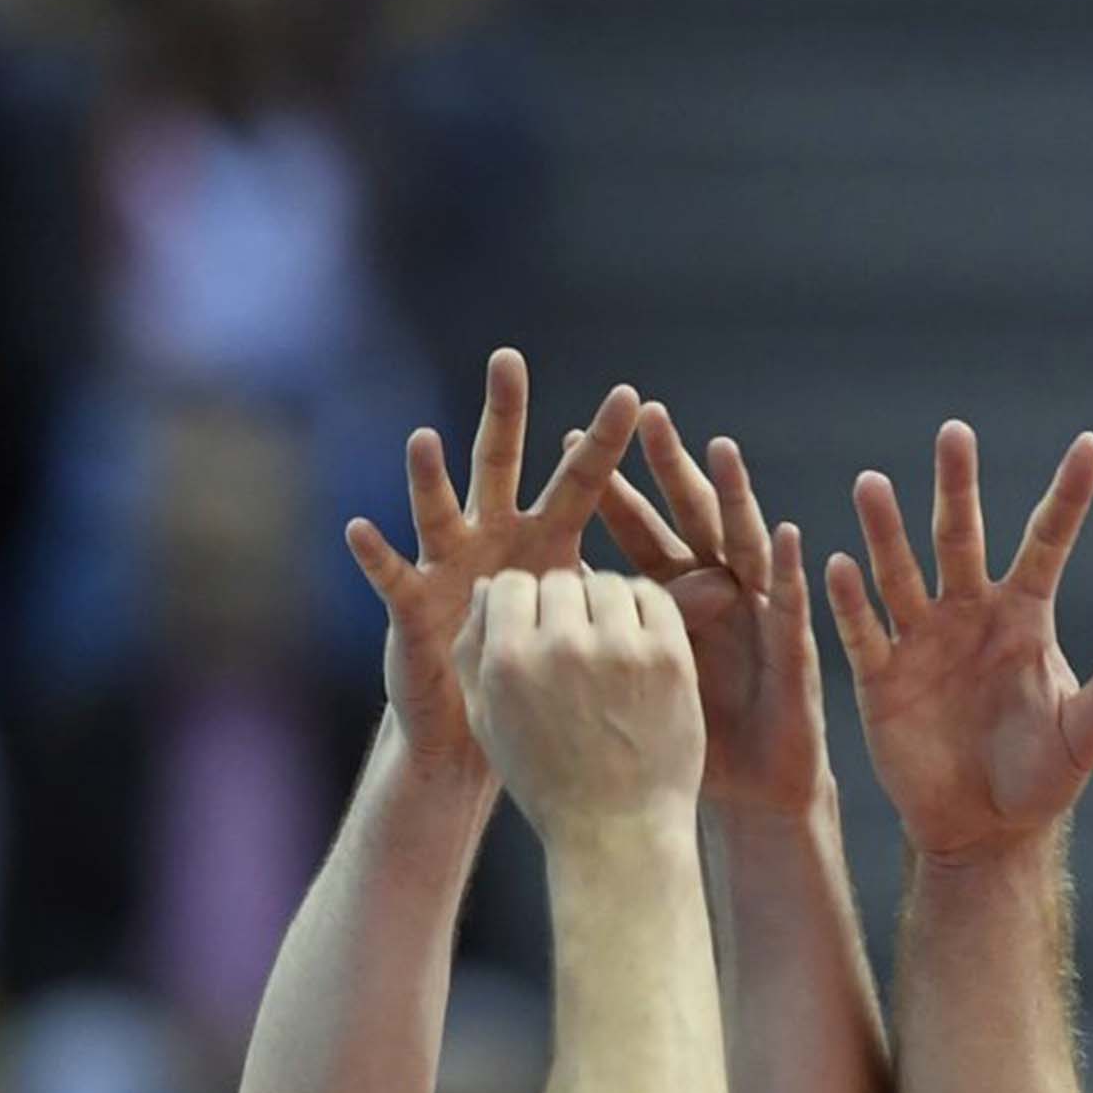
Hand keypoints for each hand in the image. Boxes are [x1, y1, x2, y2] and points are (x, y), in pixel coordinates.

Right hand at [346, 350, 642, 769]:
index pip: (580, 480)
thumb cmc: (549, 680)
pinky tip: (359, 528)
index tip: (633, 395)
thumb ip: (662, 608)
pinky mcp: (414, 608)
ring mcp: (449, 566)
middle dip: (506, 413)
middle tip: (509, 359)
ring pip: (440, 510)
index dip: (604, 442)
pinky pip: (391, 578)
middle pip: (500, 464)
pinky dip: (376, 555)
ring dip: (430, 476)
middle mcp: (494, 537)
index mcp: (546, 539)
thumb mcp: (607, 638)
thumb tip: (732, 585)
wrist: (484, 733)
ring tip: (424, 441)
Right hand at [461, 569, 703, 836]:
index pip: (511, 585)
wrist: (618, 831)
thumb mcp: (488, 723)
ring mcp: (621, 651)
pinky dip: (644, 613)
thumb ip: (474, 649)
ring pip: (607, 585)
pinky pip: (653, 598)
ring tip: (607, 650)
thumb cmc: (547, 781)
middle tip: (575, 650)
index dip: (522, 608)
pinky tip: (637, 646)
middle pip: (559, 581)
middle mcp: (562, 648)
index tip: (535, 638)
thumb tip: (490, 585)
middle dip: (563, 609)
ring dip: (605, 608)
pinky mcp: (669, 658)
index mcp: (510, 661)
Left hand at [596, 404, 824, 817]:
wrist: (746, 797)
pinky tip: (790, 535)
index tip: (572, 438)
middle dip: (668, 467)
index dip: (607, 487)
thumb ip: (576, 640)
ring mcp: (756, 617)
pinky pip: (791, 607)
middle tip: (645, 412)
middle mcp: (716, 594)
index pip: (634, 528)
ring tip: (720, 451)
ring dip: (736, 497)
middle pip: (689, 517)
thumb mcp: (615, 684)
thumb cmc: (672, 752)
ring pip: (744, 545)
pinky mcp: (791, 652)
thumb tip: (518, 602)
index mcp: (668, 599)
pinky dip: (791, 570)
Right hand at [828, 424, 1092, 865]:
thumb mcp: (1080, 740)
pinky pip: (862, 631)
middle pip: (962, 538)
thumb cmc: (1040, 780)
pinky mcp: (881, 678)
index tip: (1091, 444)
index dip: (1069, 496)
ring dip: (886, 529)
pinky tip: (836, 564)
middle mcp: (970, 614)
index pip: (1048, 543)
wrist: (981, 830)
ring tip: (870, 482)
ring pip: (901, 573)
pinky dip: (849, 601)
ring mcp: (922, 641)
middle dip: (957, 486)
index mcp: (1025, 618)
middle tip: (954, 432)